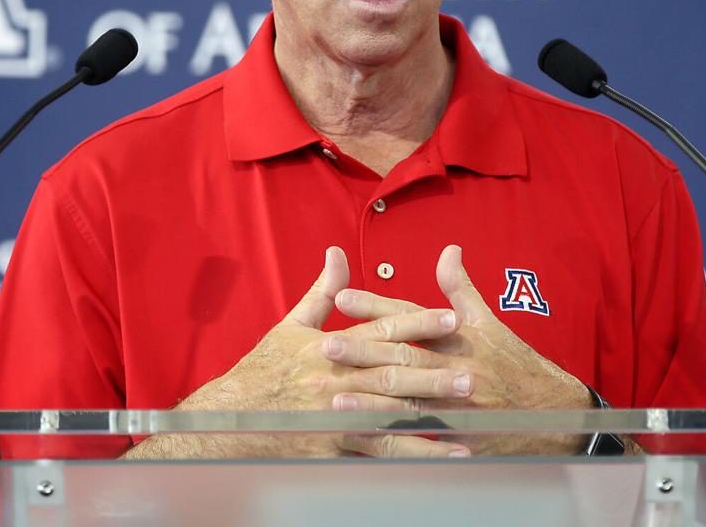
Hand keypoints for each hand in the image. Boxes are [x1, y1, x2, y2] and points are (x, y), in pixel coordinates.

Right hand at [170, 247, 470, 457]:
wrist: (233, 418)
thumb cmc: (265, 369)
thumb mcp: (292, 325)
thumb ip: (323, 292)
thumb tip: (337, 252)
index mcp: (329, 346)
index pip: (381, 331)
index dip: (418, 324)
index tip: (451, 318)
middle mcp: (336, 379)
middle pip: (393, 374)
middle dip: (434, 373)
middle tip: (471, 372)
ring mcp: (337, 415)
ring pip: (392, 413)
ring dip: (432, 414)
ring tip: (466, 413)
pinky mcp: (336, 444)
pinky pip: (383, 450)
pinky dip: (417, 452)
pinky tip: (446, 454)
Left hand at [330, 244, 592, 454]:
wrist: (553, 413)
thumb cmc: (514, 363)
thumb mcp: (488, 322)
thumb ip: (460, 288)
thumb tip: (448, 250)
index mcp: (460, 337)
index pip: (412, 317)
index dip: (377, 306)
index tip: (342, 297)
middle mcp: (458, 367)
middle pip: (405, 357)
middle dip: (364, 351)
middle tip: (326, 345)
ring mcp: (459, 405)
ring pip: (409, 401)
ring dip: (371, 399)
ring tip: (336, 396)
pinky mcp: (460, 437)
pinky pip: (422, 440)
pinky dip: (394, 438)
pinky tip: (367, 437)